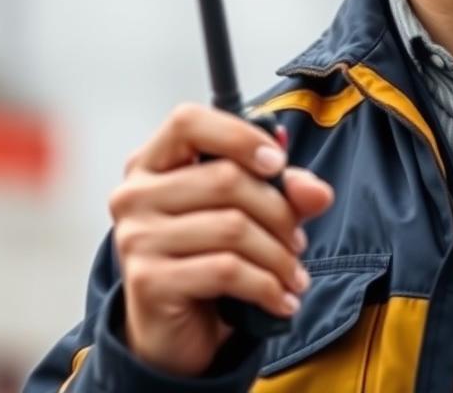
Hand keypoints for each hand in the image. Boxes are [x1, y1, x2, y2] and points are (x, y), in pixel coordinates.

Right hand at [108, 103, 333, 376]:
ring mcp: (135, 237)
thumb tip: (317, 191)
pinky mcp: (147, 281)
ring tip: (294, 273)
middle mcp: (135, 193)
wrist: (173, 331)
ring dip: (278, 255)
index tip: (277, 163)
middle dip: (279, 211)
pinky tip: (282, 299)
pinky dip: (266, 286)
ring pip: (232, 227)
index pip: (188, 121)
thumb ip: (284, 191)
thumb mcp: (250, 211)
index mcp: (153, 161)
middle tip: (298, 240)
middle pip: (226, 178)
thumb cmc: (207, 254)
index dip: (240, 136)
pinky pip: (225, 270)